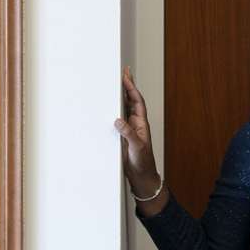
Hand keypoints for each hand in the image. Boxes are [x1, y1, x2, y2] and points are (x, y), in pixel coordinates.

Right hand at [114, 66, 164, 209]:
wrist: (141, 177)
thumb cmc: (143, 163)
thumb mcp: (136, 148)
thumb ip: (128, 134)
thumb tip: (118, 120)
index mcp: (141, 124)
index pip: (137, 101)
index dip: (131, 88)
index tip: (125, 76)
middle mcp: (135, 124)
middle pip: (131, 101)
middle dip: (127, 86)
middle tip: (122, 72)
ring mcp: (128, 129)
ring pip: (123, 108)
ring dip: (119, 96)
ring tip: (114, 83)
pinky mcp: (122, 135)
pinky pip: (116, 118)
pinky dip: (112, 110)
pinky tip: (106, 105)